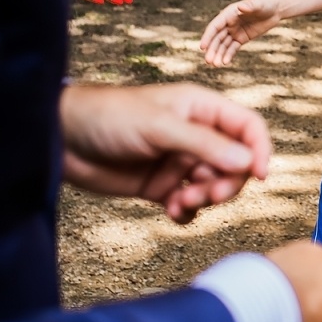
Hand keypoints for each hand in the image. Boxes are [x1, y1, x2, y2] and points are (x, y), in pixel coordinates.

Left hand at [60, 84, 271, 223]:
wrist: (62, 139)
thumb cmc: (110, 117)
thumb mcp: (159, 127)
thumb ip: (204, 145)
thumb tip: (248, 162)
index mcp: (201, 109)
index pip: (247, 127)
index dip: (259, 149)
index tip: (259, 176)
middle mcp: (195, 135)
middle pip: (236, 162)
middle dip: (228, 182)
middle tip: (208, 195)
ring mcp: (179, 161)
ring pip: (214, 185)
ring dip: (206, 199)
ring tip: (181, 203)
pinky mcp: (161, 186)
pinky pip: (190, 204)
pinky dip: (187, 213)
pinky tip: (172, 212)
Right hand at [201, 0, 283, 65]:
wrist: (276, 8)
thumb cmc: (266, 3)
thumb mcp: (258, 4)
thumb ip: (249, 6)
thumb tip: (240, 6)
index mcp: (229, 13)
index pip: (215, 26)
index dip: (208, 37)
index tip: (202, 47)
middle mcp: (229, 23)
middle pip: (217, 38)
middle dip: (212, 49)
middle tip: (209, 61)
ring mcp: (235, 31)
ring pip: (223, 45)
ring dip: (218, 54)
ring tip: (216, 65)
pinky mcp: (242, 38)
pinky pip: (233, 48)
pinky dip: (228, 55)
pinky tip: (225, 62)